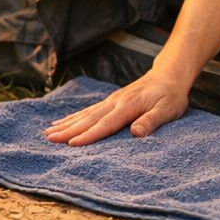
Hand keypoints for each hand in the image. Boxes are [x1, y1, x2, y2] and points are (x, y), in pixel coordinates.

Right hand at [43, 72, 188, 145]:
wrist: (169, 75)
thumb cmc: (171, 96)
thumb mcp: (168, 109)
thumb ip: (152, 121)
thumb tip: (135, 133)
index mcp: (128, 106)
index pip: (106, 124)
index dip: (89, 135)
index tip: (71, 144)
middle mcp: (115, 102)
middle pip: (89, 119)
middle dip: (68, 130)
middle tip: (49, 139)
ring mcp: (111, 100)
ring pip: (85, 113)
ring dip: (66, 123)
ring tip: (48, 132)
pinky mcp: (110, 101)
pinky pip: (88, 110)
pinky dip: (74, 116)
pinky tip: (62, 122)